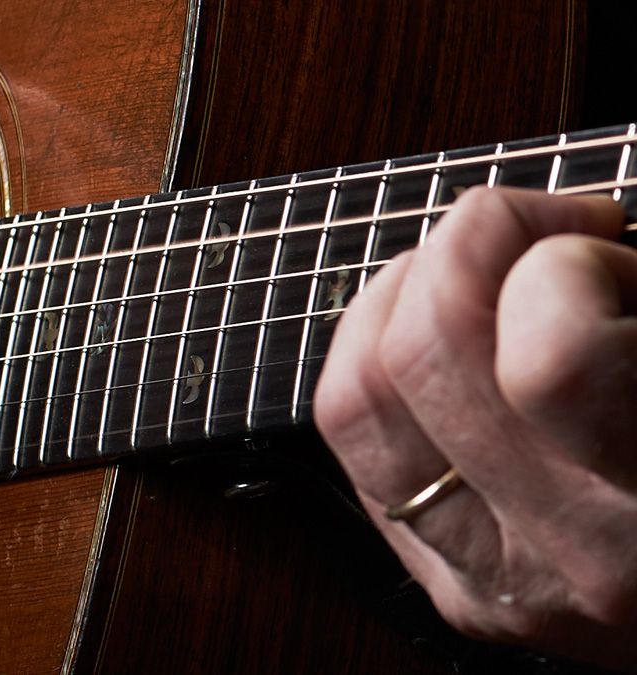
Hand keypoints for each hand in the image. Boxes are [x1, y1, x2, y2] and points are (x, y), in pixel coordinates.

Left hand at [314, 187, 636, 666]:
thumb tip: (563, 229)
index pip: (550, 359)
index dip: (563, 264)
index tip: (605, 243)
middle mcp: (573, 553)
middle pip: (423, 356)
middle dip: (464, 249)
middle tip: (532, 235)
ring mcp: (493, 576)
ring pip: (355, 397)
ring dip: (398, 296)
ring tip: (474, 276)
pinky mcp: (449, 578)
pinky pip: (354, 440)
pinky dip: (375, 357)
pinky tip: (443, 336)